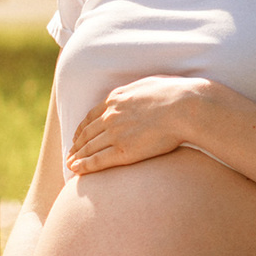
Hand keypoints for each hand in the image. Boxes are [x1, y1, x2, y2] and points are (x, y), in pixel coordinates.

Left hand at [64, 76, 214, 175]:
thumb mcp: (149, 85)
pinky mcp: (124, 151)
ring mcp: (116, 133)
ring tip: (70, 163)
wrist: (184, 107)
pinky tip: (76, 170)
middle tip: (71, 152)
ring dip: (77, 156)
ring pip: (89, 147)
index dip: (83, 127)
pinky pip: (98, 160)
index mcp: (116, 99)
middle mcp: (111, 115)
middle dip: (77, 144)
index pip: (92, 115)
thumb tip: (138, 94)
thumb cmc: (175, 94)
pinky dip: (84, 165)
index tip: (78, 135)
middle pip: (88, 132)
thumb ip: (137, 92)